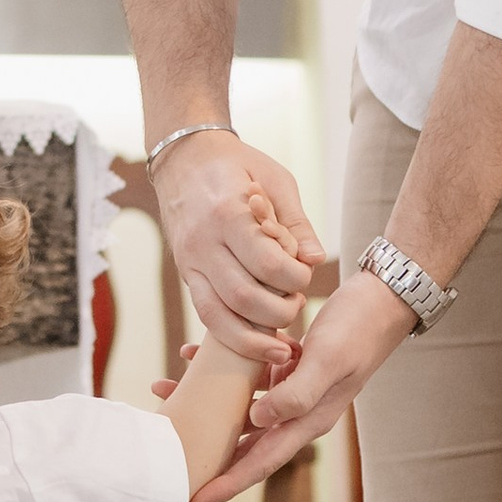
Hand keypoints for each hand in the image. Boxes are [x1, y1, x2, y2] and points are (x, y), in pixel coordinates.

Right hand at [150, 130, 322, 356]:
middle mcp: (203, 242)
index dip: (295, 279)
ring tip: (281, 340)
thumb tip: (316, 260)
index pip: (268, 264)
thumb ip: (296, 224)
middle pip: (245, 297)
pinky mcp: (185, 275)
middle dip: (279, 312)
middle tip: (296, 303)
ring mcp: (189, 262)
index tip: (304, 274)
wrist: (185, 158)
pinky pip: (206, 314)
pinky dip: (233, 335)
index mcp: (228, 213)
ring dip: (255, 336)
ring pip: (219, 316)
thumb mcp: (276, 180)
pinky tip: (257, 344)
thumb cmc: (238, 166)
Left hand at [189, 269, 415, 501]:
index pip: (262, 463)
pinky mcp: (291, 368)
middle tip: (169, 461)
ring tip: (166, 396)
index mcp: (309, 420)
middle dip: (208, 452)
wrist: (382, 300)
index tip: (195, 501)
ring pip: (242, 410)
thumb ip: (296, 393)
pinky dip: (222, 371)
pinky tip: (193, 353)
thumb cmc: (357, 330)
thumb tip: (256, 421)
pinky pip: (250, 379)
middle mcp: (300, 412)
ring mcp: (295, 391)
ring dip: (206, 405)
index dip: (227, 484)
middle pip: (246, 444)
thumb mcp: (327, 360)